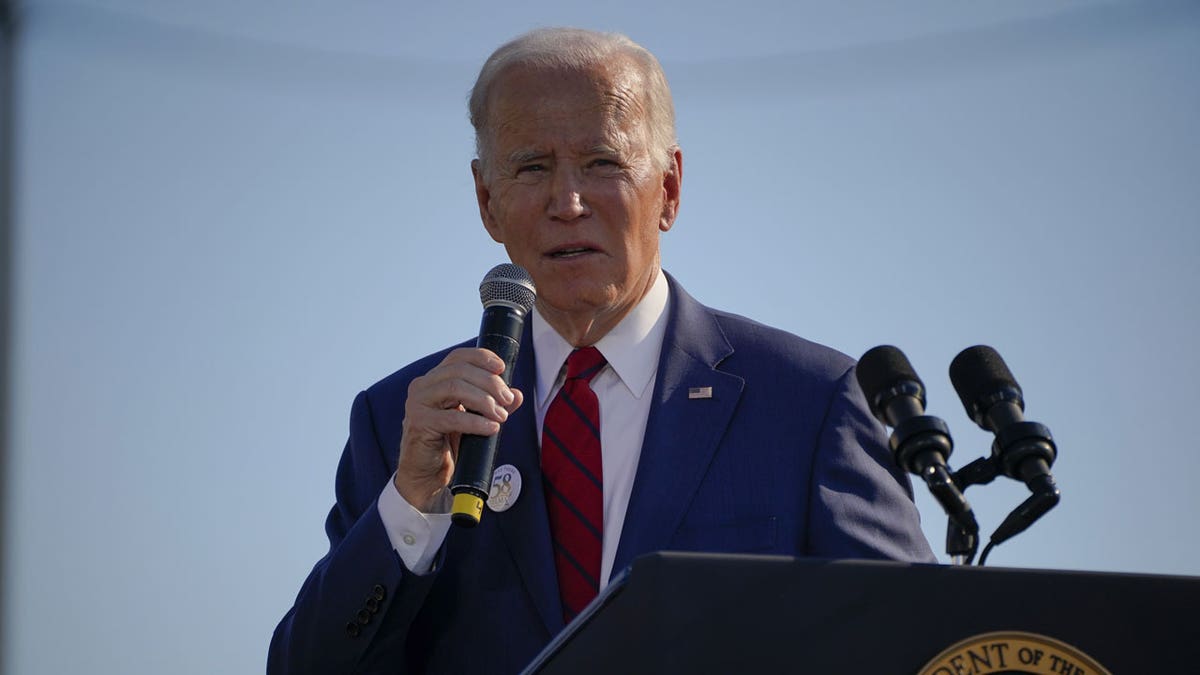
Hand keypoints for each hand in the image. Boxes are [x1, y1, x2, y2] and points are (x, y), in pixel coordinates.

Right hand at [395, 348, 523, 511]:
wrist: (428, 475)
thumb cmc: (449, 444)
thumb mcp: (475, 419)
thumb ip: (494, 405)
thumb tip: (517, 394)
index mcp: (435, 380)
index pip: (458, 357)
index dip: (482, 357)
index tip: (502, 368)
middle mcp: (423, 386)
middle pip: (460, 371)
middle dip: (490, 383)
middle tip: (508, 400)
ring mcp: (418, 403)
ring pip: (455, 388)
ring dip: (484, 400)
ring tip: (501, 416)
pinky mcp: (419, 424)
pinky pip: (452, 418)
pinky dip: (475, 422)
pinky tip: (491, 428)